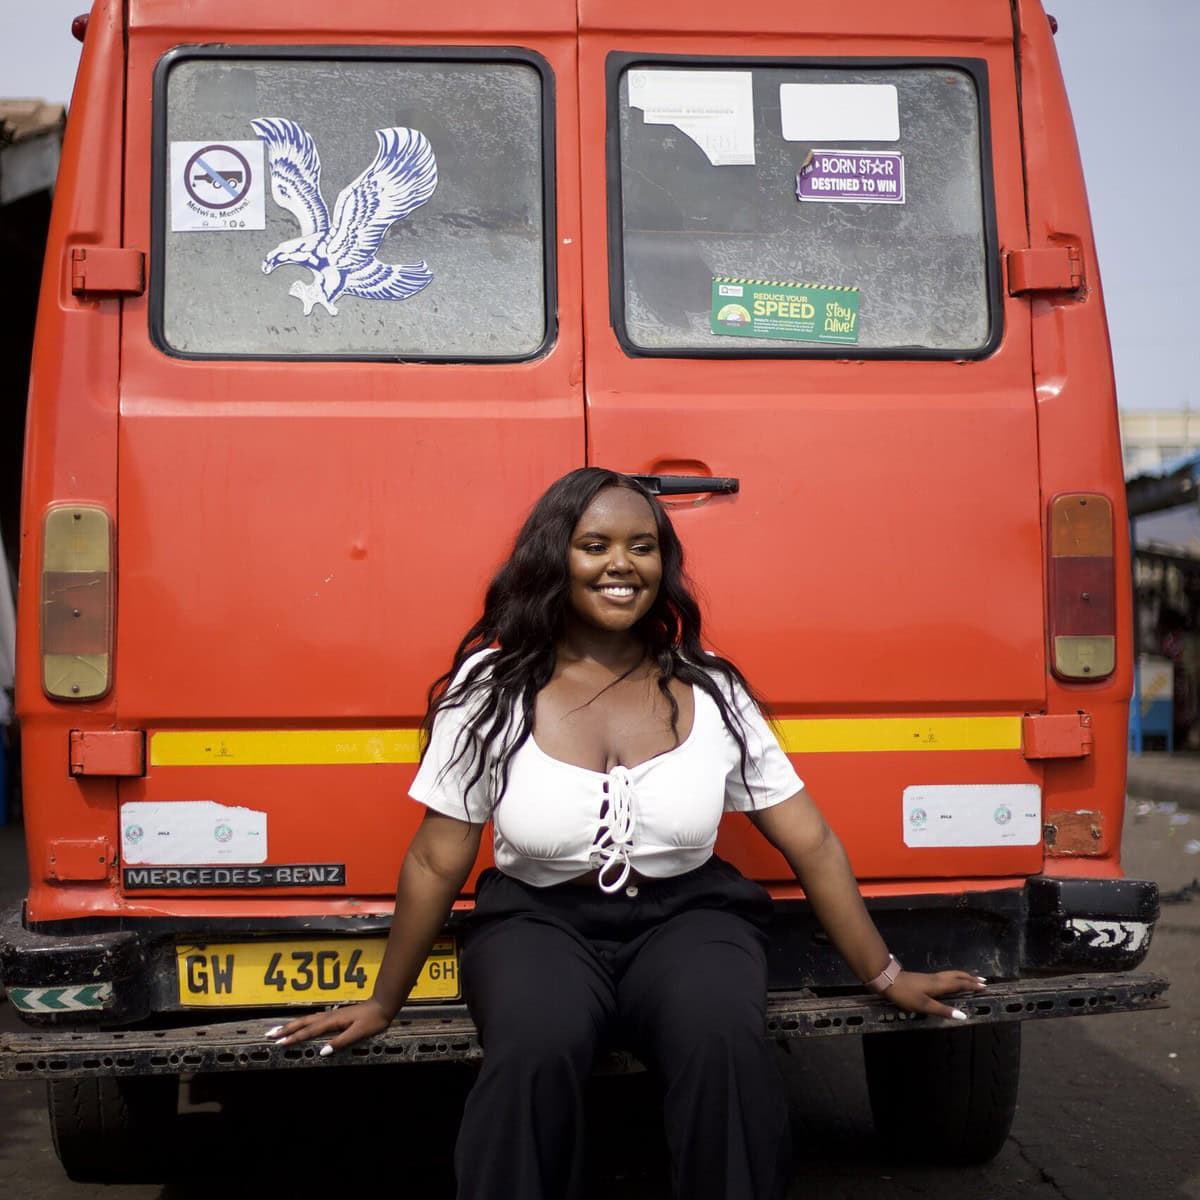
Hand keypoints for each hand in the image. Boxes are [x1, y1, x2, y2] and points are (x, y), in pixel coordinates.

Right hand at [264, 997, 392, 1055]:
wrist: (383, 1005)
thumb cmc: (373, 1020)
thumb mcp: (358, 1033)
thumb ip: (340, 1042)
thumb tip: (322, 1051)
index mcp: (333, 1021)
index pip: (309, 1031)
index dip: (294, 1038)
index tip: (280, 1043)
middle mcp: (329, 1016)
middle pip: (303, 1023)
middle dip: (286, 1029)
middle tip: (270, 1034)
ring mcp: (332, 1015)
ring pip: (307, 1020)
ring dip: (292, 1025)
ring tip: (279, 1029)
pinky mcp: (335, 1015)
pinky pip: (314, 1019)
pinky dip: (303, 1022)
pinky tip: (301, 1025)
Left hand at [882, 970, 986, 1020]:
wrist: (888, 980)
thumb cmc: (906, 994)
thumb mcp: (924, 1005)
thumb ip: (943, 1010)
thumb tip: (963, 1015)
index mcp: (939, 985)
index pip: (960, 984)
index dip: (972, 985)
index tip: (984, 986)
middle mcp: (937, 978)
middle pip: (957, 976)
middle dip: (970, 978)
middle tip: (982, 981)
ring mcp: (930, 977)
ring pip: (951, 974)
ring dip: (963, 976)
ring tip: (970, 978)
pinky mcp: (925, 978)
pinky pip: (945, 975)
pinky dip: (954, 977)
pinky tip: (951, 980)